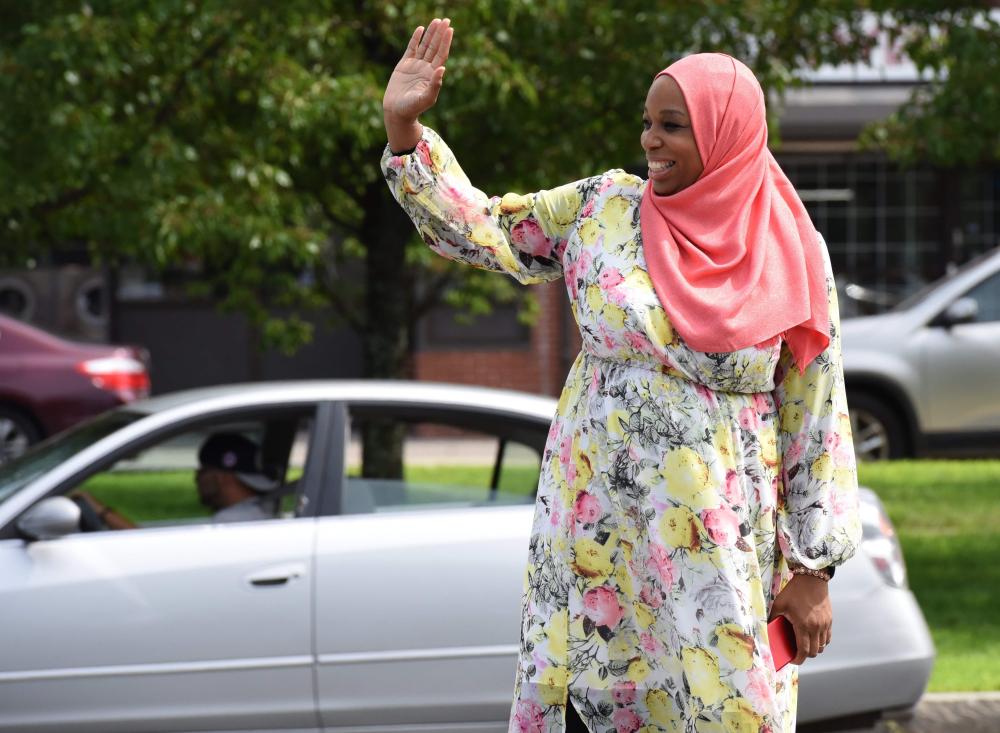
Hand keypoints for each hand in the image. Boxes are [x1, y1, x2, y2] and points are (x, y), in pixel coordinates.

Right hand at [383, 18, 452, 149]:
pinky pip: (412, 49)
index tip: (450, 29)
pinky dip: (416, 38)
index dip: (446, 42)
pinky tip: (421, 29)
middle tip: (446, 20)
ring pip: (425, 46)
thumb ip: (435, 85)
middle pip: (435, 47)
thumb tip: (443, 68)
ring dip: (431, 33)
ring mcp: (415, 66)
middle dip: (440, 34)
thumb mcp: (426, 99)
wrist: (397, 111)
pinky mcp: (404, 65)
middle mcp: (426, 69)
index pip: (442, 55)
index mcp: (432, 75)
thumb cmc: (413, 108)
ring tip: (436, 21)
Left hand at [769, 574, 831, 664]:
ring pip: (822, 646)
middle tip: (796, 652)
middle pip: (814, 651)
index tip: (792, 660)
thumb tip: (766, 629)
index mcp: (803, 625)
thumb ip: (772, 618)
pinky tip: (812, 637)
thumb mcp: (779, 604)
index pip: (803, 650)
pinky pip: (827, 638)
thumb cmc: (794, 591)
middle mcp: (816, 627)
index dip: (798, 659)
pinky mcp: (829, 620)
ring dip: (813, 648)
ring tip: (804, 644)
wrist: (811, 579)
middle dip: (805, 655)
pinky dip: (821, 641)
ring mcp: (825, 624)